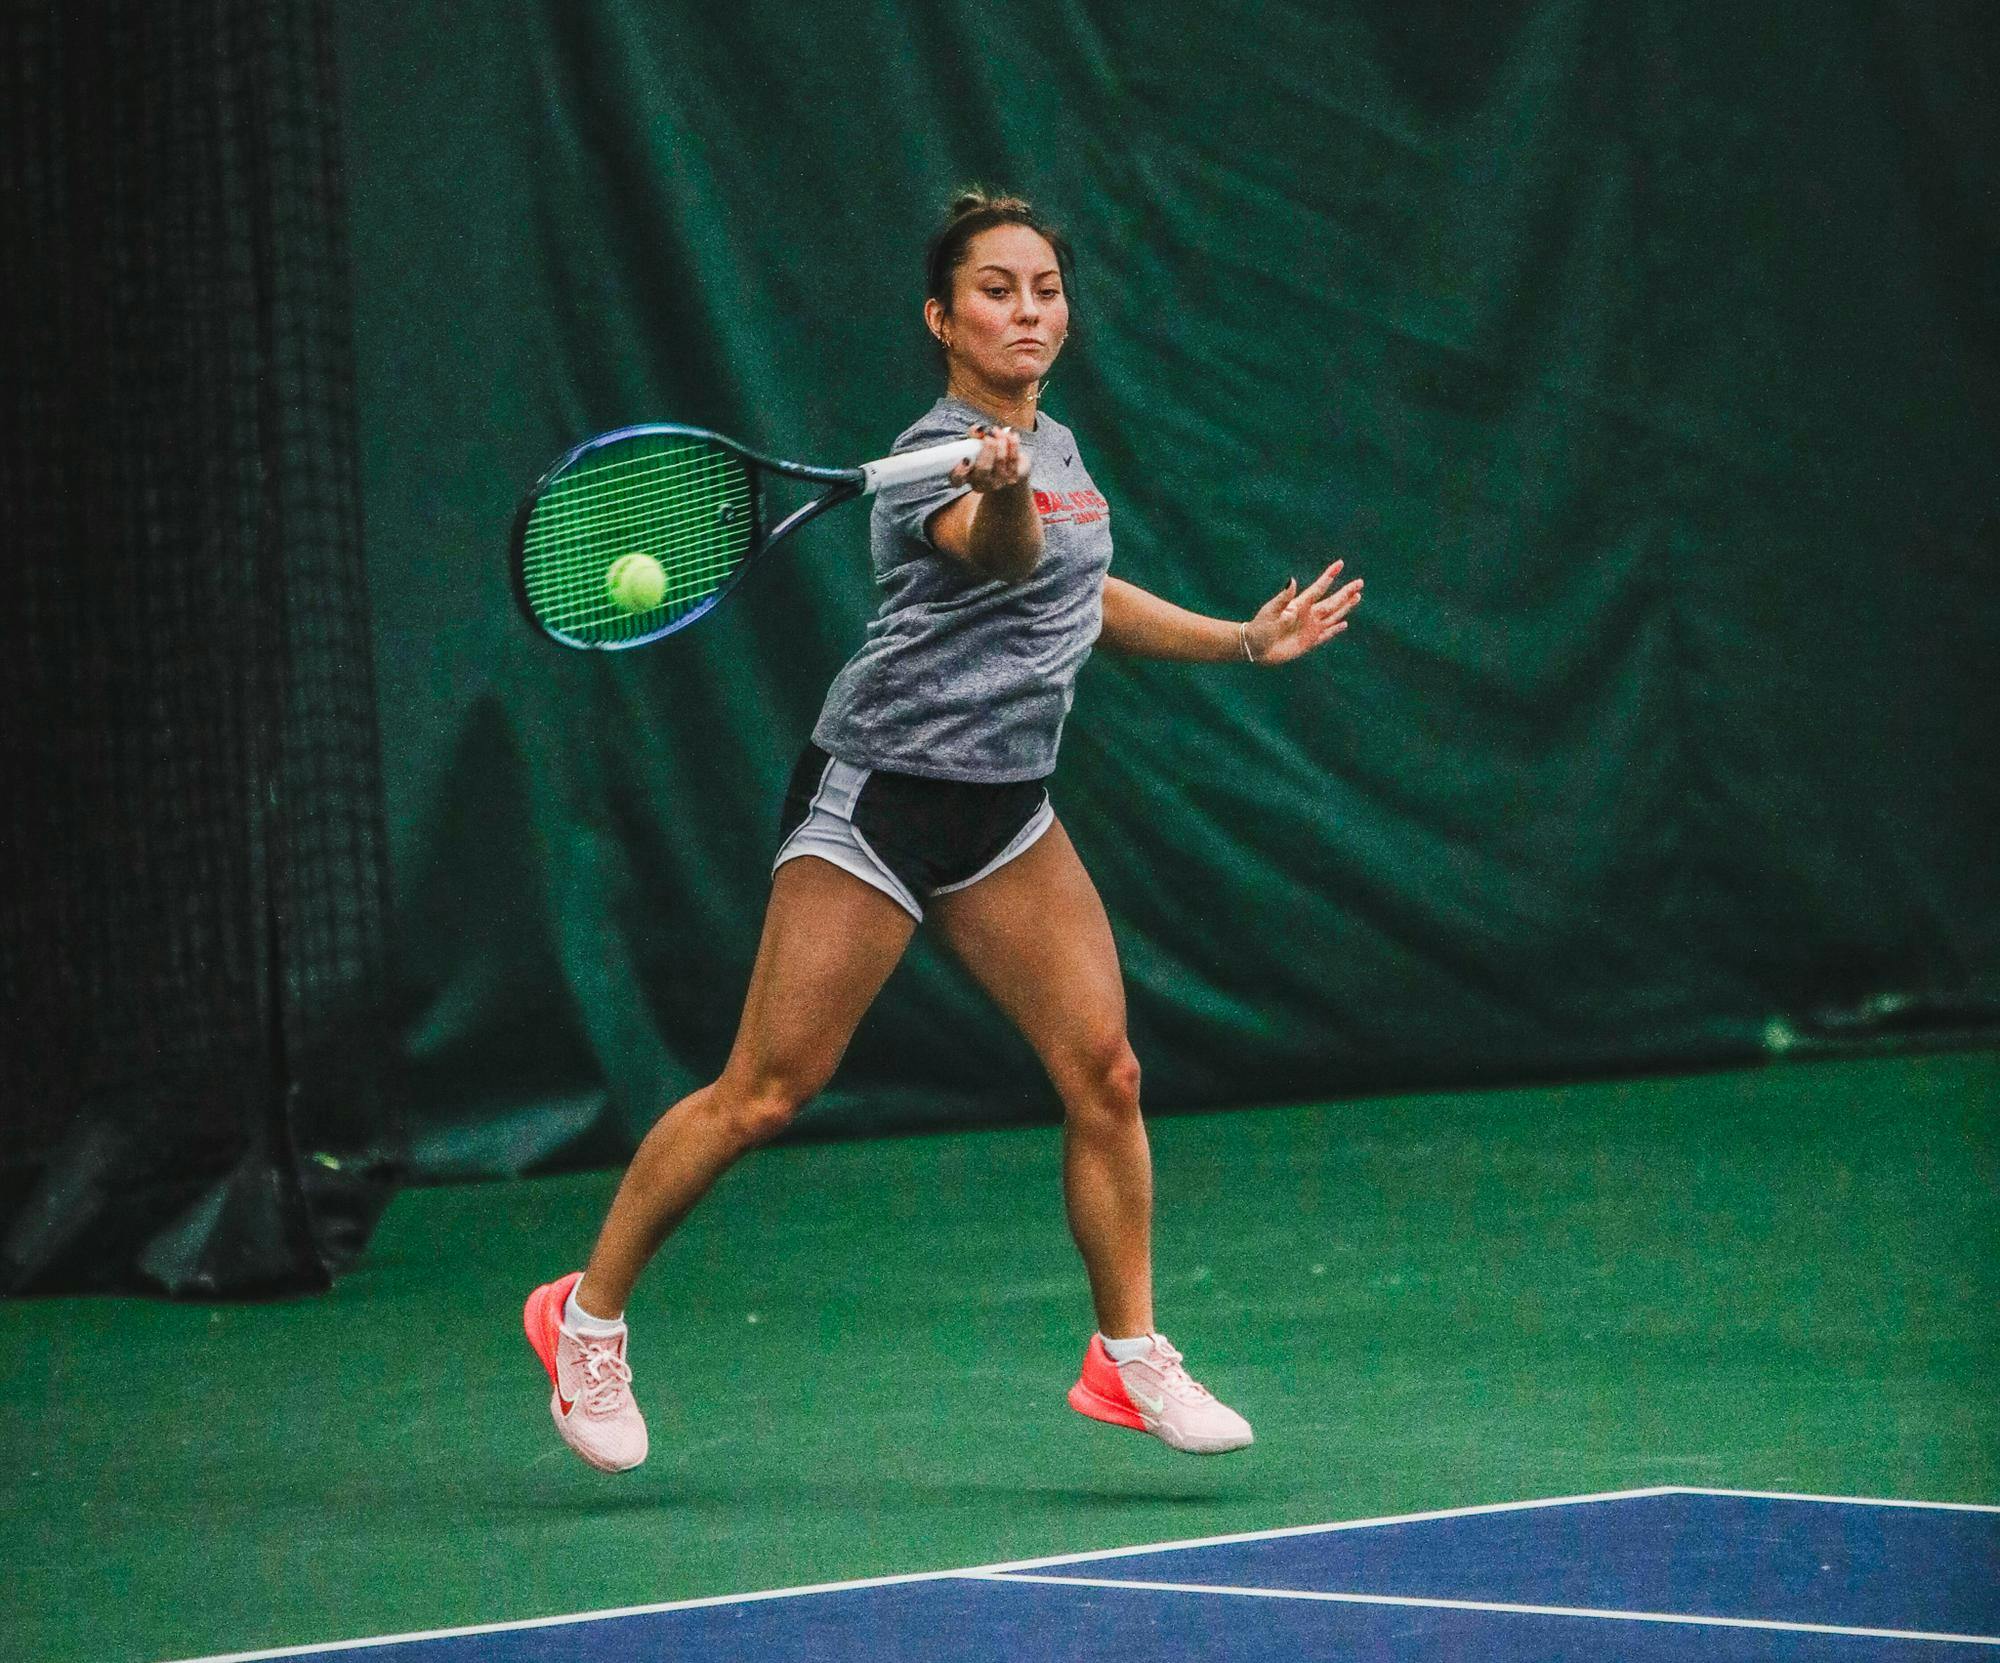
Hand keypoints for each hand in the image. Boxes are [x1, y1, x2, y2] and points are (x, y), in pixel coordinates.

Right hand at [949, 424, 1029, 492]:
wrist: (1007, 475)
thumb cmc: (987, 458)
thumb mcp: (977, 448)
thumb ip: (974, 437)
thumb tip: (978, 429)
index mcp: (967, 478)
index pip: (957, 480)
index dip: (959, 472)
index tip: (965, 459)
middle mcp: (981, 484)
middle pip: (983, 468)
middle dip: (987, 449)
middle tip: (989, 435)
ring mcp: (999, 483)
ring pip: (1000, 460)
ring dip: (1000, 441)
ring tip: (999, 431)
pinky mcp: (1014, 478)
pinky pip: (1013, 459)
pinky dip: (1012, 444)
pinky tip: (1011, 435)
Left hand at [1245, 560, 1361, 664]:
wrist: (1255, 647)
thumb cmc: (1260, 627)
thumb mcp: (1271, 610)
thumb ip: (1284, 597)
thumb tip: (1291, 579)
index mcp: (1299, 604)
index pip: (1318, 588)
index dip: (1329, 576)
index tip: (1339, 563)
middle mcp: (1308, 615)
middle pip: (1332, 601)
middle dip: (1346, 592)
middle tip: (1360, 582)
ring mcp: (1310, 628)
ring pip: (1333, 615)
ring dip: (1345, 607)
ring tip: (1357, 597)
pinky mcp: (1309, 642)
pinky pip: (1326, 634)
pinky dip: (1336, 629)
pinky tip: (1344, 623)